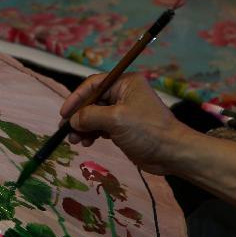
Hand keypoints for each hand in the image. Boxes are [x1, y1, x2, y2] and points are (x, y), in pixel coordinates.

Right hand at [60, 72, 197, 174]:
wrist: (172, 153)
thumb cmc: (147, 131)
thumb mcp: (115, 119)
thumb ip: (89, 116)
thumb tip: (72, 120)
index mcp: (125, 83)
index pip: (93, 85)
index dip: (76, 98)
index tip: (64, 113)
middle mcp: (123, 94)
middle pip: (91, 101)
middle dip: (78, 116)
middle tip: (66, 130)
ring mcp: (123, 112)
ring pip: (93, 116)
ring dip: (82, 127)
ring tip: (75, 140)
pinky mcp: (122, 128)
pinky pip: (99, 127)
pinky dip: (90, 134)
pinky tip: (86, 143)